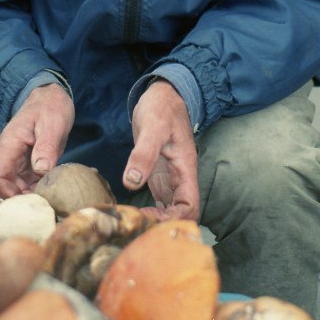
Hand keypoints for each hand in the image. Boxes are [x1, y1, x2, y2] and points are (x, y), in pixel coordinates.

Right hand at [0, 84, 74, 197]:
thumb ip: (46, 146)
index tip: (23, 203)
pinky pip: (32, 180)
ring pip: (19, 185)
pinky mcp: (33, 162)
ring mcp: (22, 159)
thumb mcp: (52, 124)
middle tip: (39, 209)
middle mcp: (12, 154)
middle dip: (19, 199)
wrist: (53, 96)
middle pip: (7, 184)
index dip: (6, 192)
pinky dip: (39, 189)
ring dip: (30, 195)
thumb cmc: (51, 106)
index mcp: (10, 144)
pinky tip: (51, 195)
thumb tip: (41, 171)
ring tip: (47, 204)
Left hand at [123, 80, 198, 220]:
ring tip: (130, 223)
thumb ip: (144, 153)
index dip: (172, 218)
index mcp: (185, 169)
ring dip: (153, 221)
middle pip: (180, 214)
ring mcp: (169, 179)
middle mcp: (179, 179)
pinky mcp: (157, 177)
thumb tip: (131, 182)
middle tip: (134, 223)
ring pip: (169, 211)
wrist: (163, 95)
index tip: (148, 216)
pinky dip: (147, 211)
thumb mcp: (153, 126)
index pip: (189, 207)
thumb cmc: (162, 108)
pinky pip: (157, 201)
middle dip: (161, 224)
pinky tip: (130, 212)